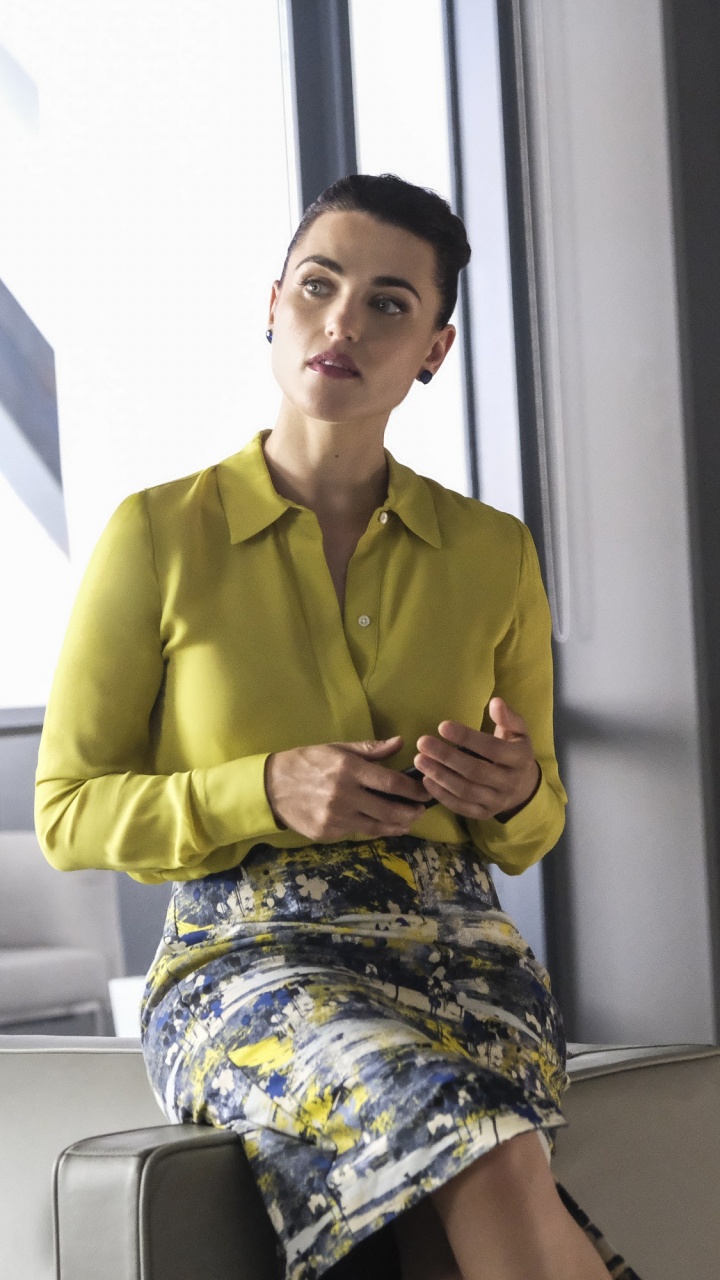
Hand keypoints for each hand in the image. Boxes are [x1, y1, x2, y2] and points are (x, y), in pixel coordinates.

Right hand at [264, 736, 428, 841]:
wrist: (271, 786)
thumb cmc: (307, 762)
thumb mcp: (336, 749)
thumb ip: (370, 750)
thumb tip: (400, 743)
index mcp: (348, 769)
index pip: (391, 782)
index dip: (413, 789)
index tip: (426, 790)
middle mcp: (343, 795)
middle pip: (389, 810)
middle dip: (411, 812)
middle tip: (421, 810)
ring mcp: (335, 818)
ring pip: (376, 826)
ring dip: (397, 825)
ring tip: (407, 821)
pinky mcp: (327, 833)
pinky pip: (357, 832)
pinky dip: (372, 828)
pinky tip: (381, 824)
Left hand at [413, 697, 541, 821]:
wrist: (523, 787)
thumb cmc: (513, 750)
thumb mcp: (518, 732)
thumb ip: (508, 717)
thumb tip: (496, 702)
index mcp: (520, 758)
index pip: (492, 749)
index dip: (467, 738)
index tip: (442, 726)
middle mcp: (510, 783)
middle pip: (475, 771)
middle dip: (447, 757)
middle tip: (422, 743)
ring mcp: (497, 801)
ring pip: (466, 791)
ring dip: (440, 776)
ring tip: (419, 760)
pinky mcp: (484, 814)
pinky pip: (461, 807)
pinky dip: (442, 795)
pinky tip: (426, 780)